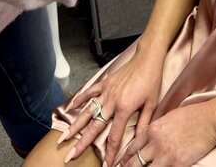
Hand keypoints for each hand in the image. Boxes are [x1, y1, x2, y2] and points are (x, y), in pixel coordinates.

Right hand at [58, 46, 164, 162]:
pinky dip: (80, 99)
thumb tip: (138, 142)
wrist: (147, 59)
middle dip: (82, 143)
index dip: (110, 153)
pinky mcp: (105, 83)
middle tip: (70, 155)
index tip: (105, 166)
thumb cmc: (151, 80)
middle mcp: (112, 101)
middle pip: (94, 127)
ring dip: (75, 125)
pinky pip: (89, 92)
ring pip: (87, 111)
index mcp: (124, 109)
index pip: (114, 136)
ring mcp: (106, 91)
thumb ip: (143, 124)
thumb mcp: (151, 104)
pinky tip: (71, 107)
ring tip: (64, 136)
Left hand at [119, 102, 215, 166]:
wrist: (209, 119)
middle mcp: (156, 143)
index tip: (120, 164)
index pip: (133, 148)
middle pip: (135, 162)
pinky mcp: (177, 164)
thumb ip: (155, 129)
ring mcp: (166, 155)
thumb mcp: (167, 118)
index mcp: (152, 130)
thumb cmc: (191, 116)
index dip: (125, 158)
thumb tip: (147, 139)